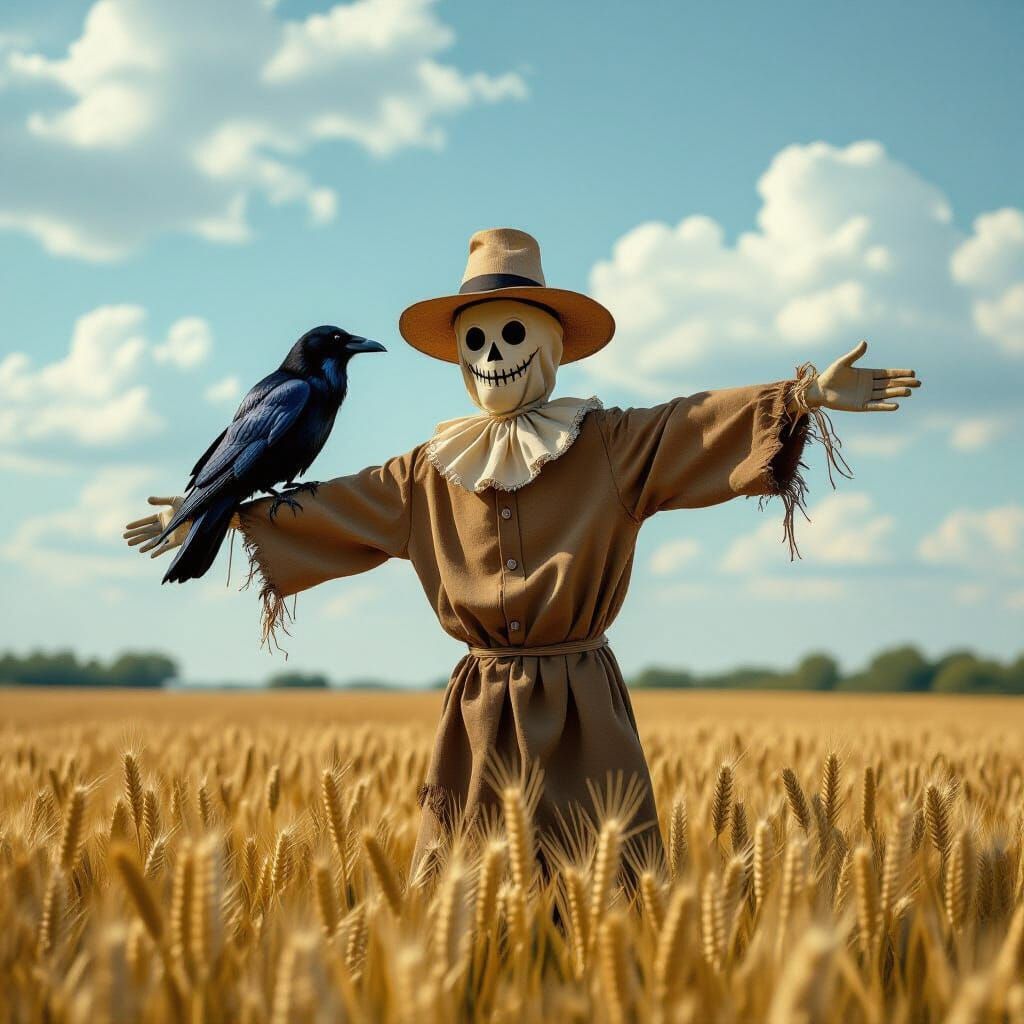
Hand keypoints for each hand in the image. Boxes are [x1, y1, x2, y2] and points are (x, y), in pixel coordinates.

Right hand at [123, 496, 186, 558]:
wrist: (202, 515)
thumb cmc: (190, 507)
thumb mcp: (175, 501)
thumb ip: (161, 500)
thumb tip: (147, 499)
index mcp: (164, 516)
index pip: (147, 521)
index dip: (137, 524)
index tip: (126, 527)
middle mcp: (165, 526)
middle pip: (147, 532)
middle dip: (136, 535)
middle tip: (125, 539)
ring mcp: (170, 534)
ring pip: (153, 540)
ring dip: (143, 543)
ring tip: (132, 546)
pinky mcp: (177, 540)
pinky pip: (165, 547)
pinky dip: (158, 551)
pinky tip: (150, 555)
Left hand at [806, 340, 920, 411]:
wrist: (819, 390)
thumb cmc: (830, 375)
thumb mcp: (843, 363)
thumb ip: (855, 354)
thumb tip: (864, 342)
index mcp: (867, 374)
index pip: (888, 373)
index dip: (900, 373)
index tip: (912, 372)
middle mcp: (869, 385)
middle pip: (890, 384)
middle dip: (904, 383)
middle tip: (918, 383)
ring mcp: (866, 396)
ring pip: (885, 394)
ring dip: (896, 393)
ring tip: (909, 392)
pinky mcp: (860, 405)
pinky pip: (875, 405)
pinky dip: (885, 406)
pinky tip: (896, 405)